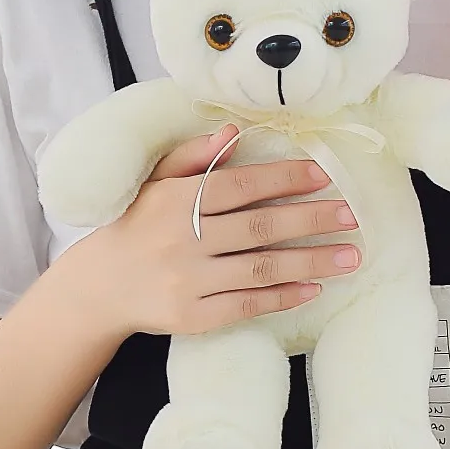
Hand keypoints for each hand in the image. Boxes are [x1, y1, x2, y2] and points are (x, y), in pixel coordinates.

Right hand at [51, 127, 359, 342]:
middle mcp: (183, 240)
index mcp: (175, 200)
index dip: (282, 178)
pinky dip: (282, 297)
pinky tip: (314, 288)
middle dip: (310, 219)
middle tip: (350, 215)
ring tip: (350, 255)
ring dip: (311, 261)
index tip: (321, 175)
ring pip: (261, 268)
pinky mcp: (193, 317)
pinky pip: (246, 305)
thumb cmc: (137, 226)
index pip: (239, 186)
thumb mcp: (155, 183)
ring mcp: (189, 282)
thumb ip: (193, 156)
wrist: (99, 287)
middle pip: (260, 227)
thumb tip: (233, 131)